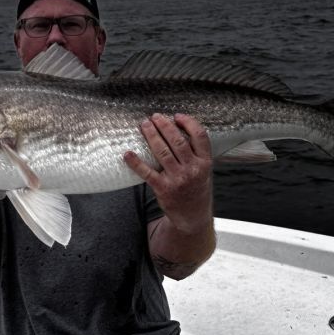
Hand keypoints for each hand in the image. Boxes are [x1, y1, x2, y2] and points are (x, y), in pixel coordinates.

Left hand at [124, 113, 213, 232]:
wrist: (193, 217)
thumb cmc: (196, 189)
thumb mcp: (204, 171)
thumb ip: (196, 153)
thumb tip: (177, 128)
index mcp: (205, 163)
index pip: (199, 136)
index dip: (188, 123)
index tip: (177, 116)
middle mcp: (193, 170)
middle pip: (177, 141)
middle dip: (164, 125)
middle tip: (154, 117)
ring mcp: (178, 179)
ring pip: (162, 152)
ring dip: (151, 136)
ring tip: (144, 125)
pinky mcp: (163, 189)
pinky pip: (147, 173)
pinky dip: (136, 163)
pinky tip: (128, 154)